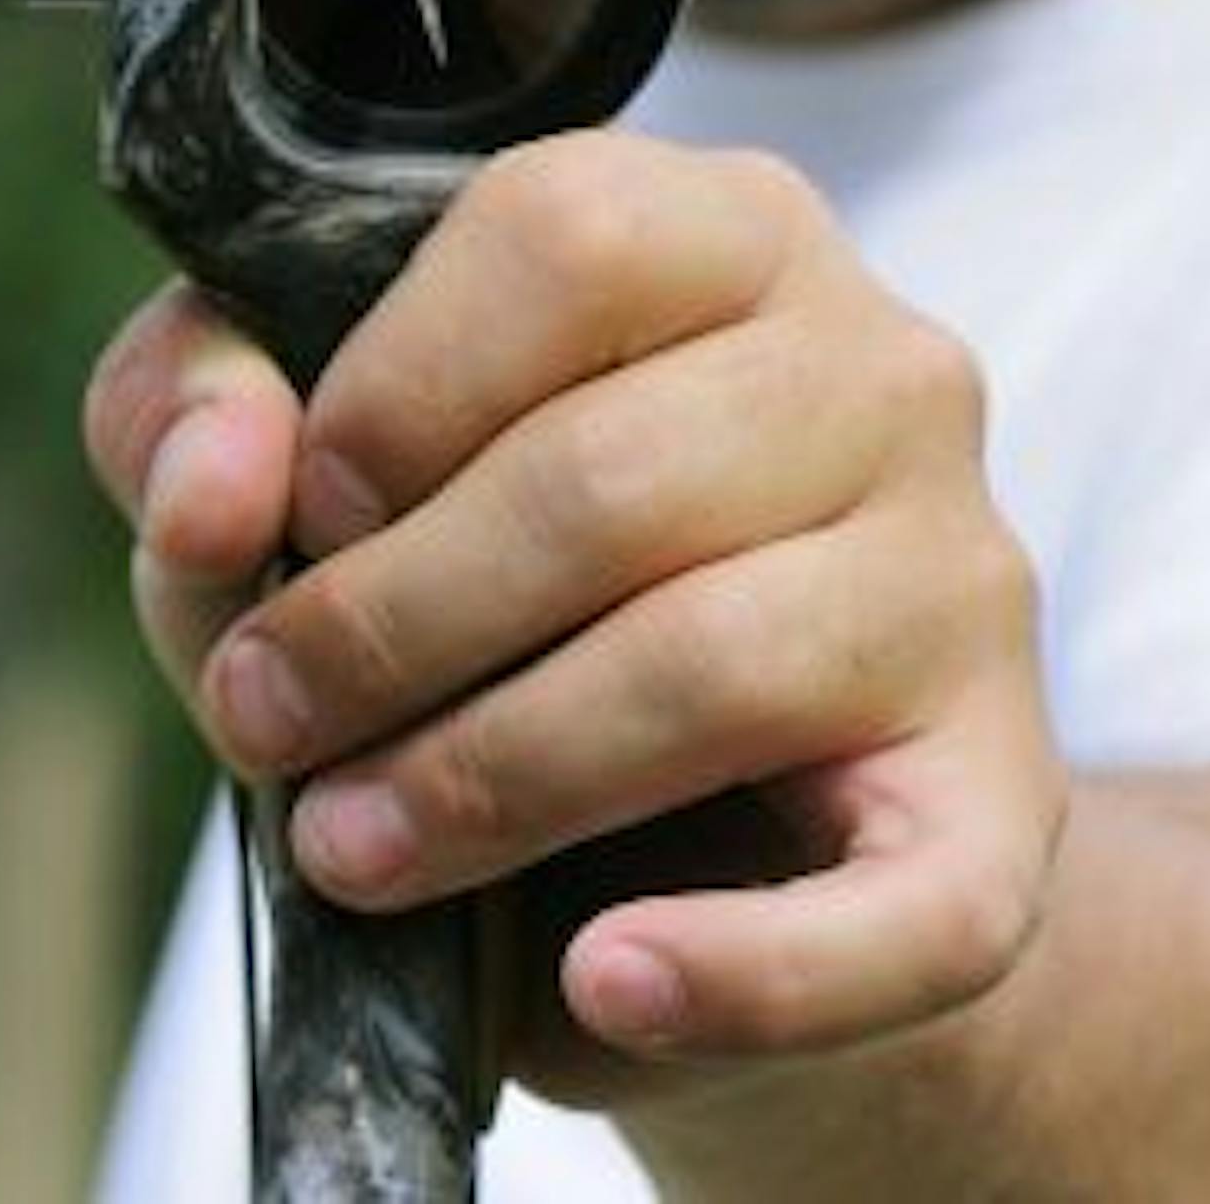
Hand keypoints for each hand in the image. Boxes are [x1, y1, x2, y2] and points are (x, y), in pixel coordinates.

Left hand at [84, 134, 1065, 1101]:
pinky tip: (607, 981)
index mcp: (733, 231)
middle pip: (614, 471)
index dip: (394, 381)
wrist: (730, 837)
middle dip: (389, 620)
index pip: (569, 229)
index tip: (295, 510)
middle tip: (264, 721)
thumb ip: (206, 410)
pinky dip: (744, 968)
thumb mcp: (327, 474)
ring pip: (714, 665)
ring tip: (351, 848)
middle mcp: (885, 370)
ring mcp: (963, 580)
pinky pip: (903, 908)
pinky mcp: (1003, 805)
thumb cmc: (504, 606)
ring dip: (489, 781)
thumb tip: (212, 482)